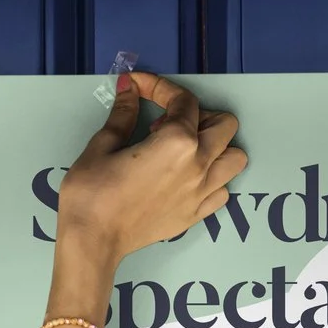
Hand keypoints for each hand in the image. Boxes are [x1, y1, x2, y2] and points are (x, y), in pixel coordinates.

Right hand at [51, 70, 247, 276]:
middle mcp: (198, 166)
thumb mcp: (103, 145)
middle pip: (224, 125)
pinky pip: (223, 190)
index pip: (183, 100)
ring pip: (234, 158)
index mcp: (177, 142)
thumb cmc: (92, 194)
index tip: (139, 86)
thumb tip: (129, 89)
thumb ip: (123, 113)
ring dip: (216, 146)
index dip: (159, 86)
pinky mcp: (196, 214)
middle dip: (199, 114)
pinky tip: (186, 176)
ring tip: (184, 148)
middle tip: (168, 120)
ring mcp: (202, 193)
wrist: (93, 240)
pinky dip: (213, 178)